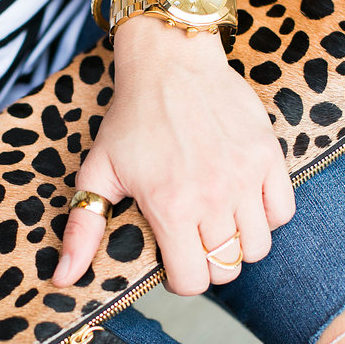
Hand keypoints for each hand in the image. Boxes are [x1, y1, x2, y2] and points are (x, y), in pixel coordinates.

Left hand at [51, 15, 295, 295]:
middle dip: (209, 263)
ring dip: (239, 244)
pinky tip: (244, 202)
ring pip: (258, 246)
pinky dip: (266, 216)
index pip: (193, 281)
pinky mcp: (268, 157)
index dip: (181, 280)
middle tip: (195, 239)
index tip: (174, 261)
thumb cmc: (132, 117)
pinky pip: (282, 212)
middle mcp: (212, 196)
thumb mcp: (97, 172)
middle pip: (227, 268)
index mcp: (169, 206)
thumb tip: (63, 278)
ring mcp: (244, 177)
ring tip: (220, 222)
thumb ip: (83, 229)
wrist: (170, 62)